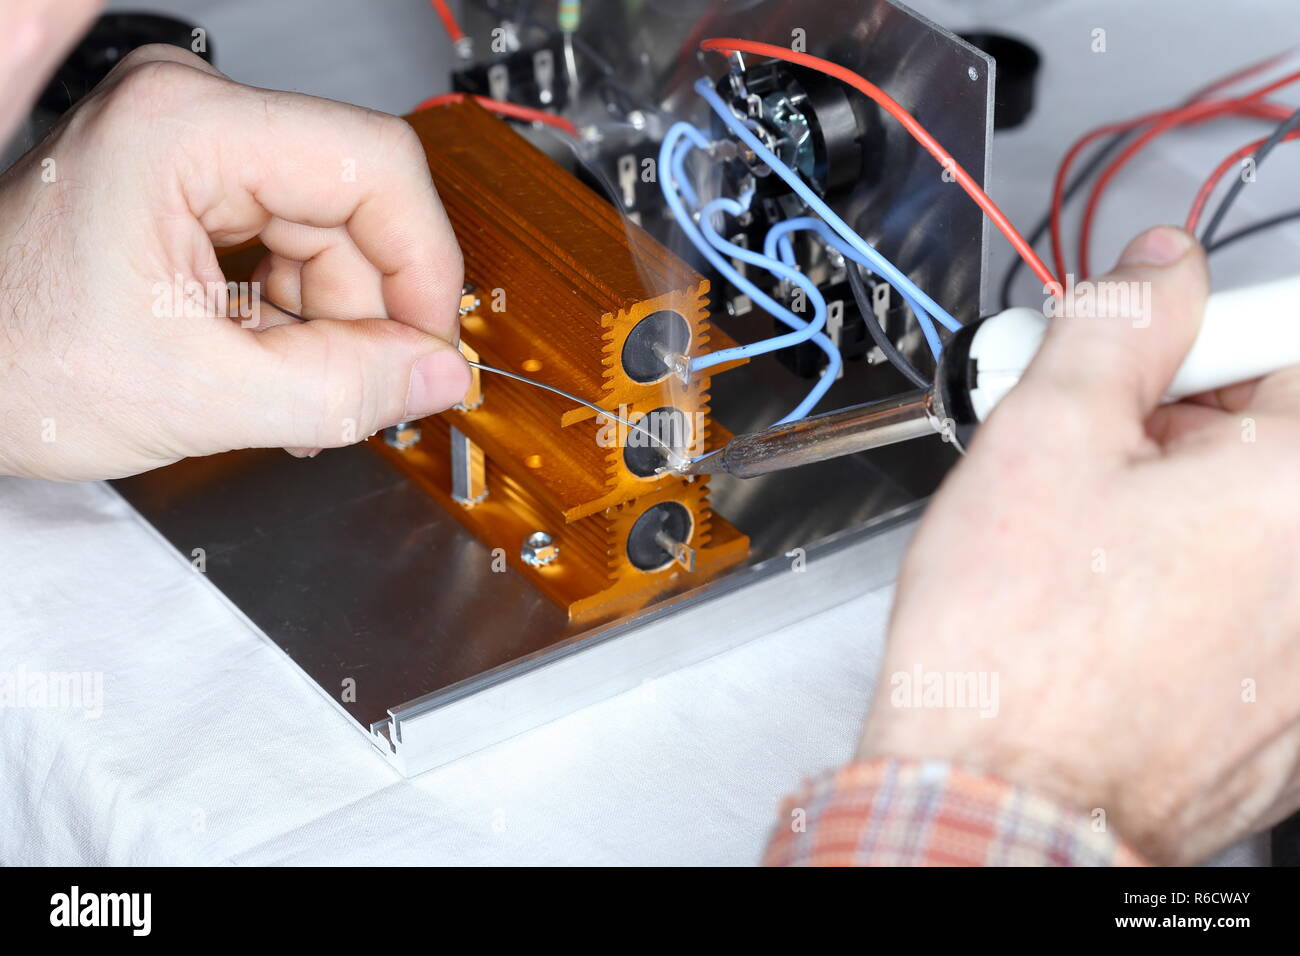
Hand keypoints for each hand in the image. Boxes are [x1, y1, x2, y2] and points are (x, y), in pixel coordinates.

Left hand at [0, 43, 467, 479]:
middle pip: (358, 207)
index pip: (376, 167)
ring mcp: (194, 148)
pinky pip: (296, 248)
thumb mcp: (198, 397)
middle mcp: (192, 116)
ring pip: (336, 236)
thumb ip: (339, 390)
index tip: (431, 344)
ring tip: (292, 395)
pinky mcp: (195, 187)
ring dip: (334, 326)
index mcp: (183, 130)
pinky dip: (301, 318)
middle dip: (368, 312)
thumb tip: (439, 374)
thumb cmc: (12, 362)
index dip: (424, 264)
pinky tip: (269, 367)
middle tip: (356, 391)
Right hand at [859, 226, 1299, 863]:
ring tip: (1081, 549)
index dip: (1191, 344)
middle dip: (1175, 431)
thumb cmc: (1013, 652)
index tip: (1138, 368)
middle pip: (1269, 446)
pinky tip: (1106, 614)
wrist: (997, 802)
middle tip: (1084, 459)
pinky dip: (1188, 596)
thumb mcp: (1041, 437)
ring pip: (1250, 534)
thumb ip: (1117, 326)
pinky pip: (1249, 616)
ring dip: (1175, 516)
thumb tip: (1160, 270)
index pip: (1285, 347)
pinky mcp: (1286, 723)